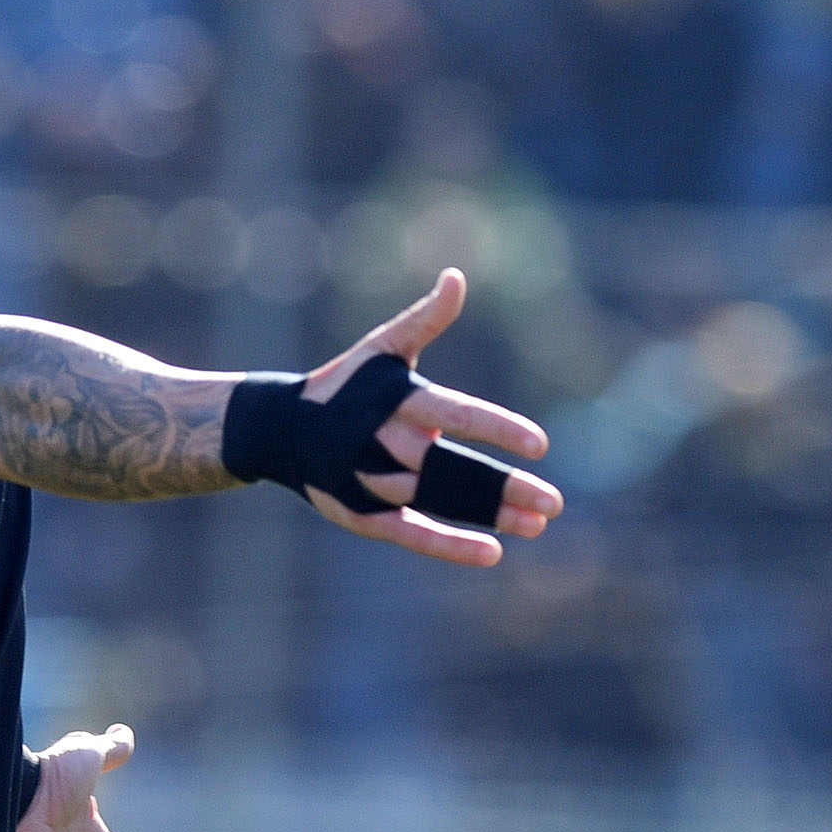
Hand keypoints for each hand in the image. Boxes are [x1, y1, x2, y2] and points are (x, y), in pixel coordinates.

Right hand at [300, 267, 564, 565]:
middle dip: (502, 486)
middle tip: (553, 501)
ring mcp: (371, 481)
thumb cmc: (345, 385)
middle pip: (451, 467)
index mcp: (396, 400)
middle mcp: (384, 442)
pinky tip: (492, 553)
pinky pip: (411, 533)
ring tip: (537, 523)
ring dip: (486, 515)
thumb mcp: (382, 348)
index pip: (453, 413)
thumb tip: (455, 277)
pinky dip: (449, 545)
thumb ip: (425, 319)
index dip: (495, 427)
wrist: (279, 429)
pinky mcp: (363, 514)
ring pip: (437, 500)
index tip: (539, 444)